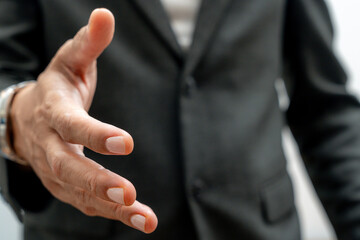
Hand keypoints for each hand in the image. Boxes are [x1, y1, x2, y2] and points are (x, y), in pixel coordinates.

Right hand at [9, 9, 156, 233]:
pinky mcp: (65, 185)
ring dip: (113, 208)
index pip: (74, 126)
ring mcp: (56, 170)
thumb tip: (105, 14)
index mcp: (55, 113)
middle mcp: (52, 146)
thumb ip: (89, 42)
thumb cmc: (57, 88)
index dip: (97, 134)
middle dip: (98, 181)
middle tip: (127, 193)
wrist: (27, 117)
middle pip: (70, 168)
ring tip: (146, 218)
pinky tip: (140, 219)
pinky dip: (113, 213)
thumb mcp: (70, 61)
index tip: (127, 143)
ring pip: (81, 193)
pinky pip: (88, 203)